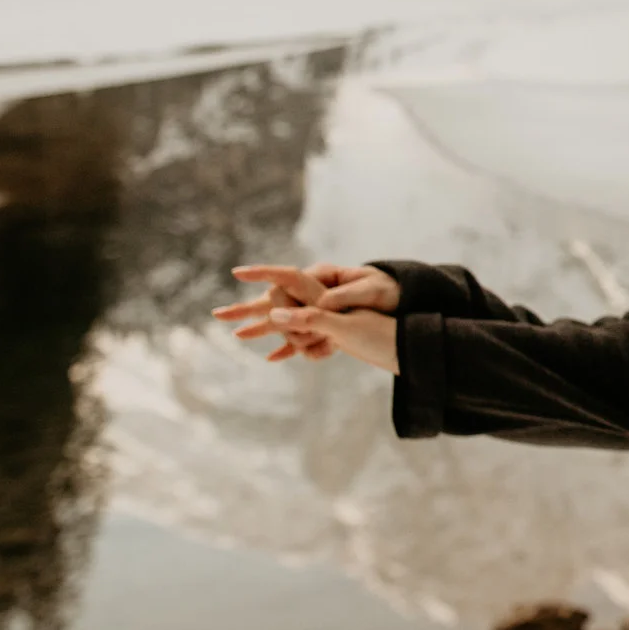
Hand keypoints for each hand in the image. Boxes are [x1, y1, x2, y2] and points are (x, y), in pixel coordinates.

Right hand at [215, 263, 400, 361]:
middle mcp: (319, 293)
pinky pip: (303, 338)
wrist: (409, 315)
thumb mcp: (361, 301)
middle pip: (277, 300)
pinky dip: (288, 347)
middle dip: (249, 308)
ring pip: (285, 321)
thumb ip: (326, 308)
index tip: (237, 272)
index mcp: (325, 280)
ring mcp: (323, 311)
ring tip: (237, 336)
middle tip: (219, 314)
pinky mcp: (331, 327)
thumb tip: (290, 313)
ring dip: (263, 329)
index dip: (261, 272)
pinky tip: (273, 357)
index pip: (286, 274)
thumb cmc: (389, 298)